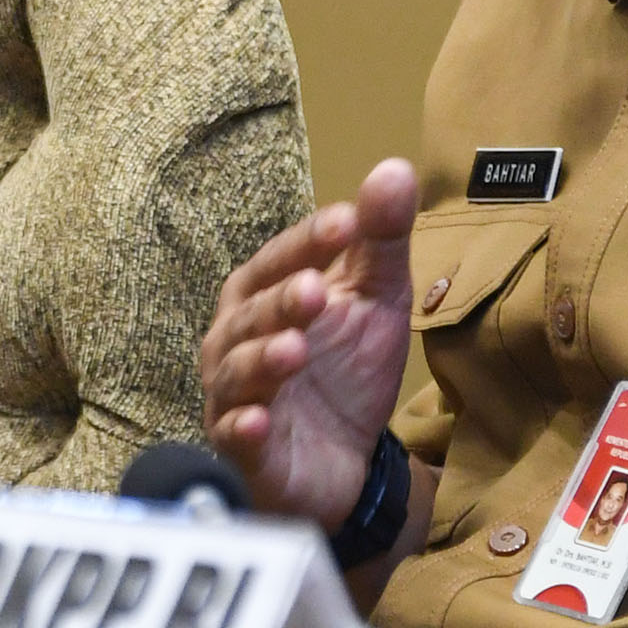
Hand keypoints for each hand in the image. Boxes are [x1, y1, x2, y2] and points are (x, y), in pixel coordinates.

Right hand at [197, 157, 417, 529]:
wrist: (345, 460)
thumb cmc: (345, 370)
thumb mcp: (375, 300)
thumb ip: (380, 239)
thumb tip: (395, 167)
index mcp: (264, 293)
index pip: (283, 258)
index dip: (311, 241)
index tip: (348, 223)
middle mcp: (237, 338)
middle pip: (254, 312)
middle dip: (282, 300)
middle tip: (316, 290)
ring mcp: (234, 394)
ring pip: (238, 371)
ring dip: (263, 359)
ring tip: (294, 350)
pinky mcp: (241, 449)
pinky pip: (233, 435)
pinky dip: (242, 427)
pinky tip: (257, 421)